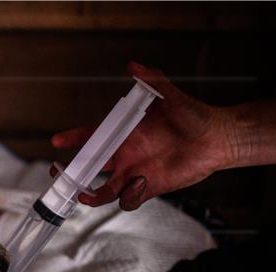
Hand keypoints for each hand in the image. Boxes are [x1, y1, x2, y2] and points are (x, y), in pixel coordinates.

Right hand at [52, 61, 233, 210]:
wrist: (217, 138)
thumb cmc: (194, 115)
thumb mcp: (170, 96)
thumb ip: (152, 81)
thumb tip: (135, 66)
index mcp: (124, 134)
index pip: (91, 137)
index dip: (73, 139)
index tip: (58, 141)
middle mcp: (125, 155)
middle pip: (89, 169)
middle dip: (71, 175)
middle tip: (61, 175)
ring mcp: (134, 173)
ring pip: (104, 191)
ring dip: (93, 195)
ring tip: (89, 195)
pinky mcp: (148, 188)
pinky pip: (129, 200)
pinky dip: (128, 196)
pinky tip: (140, 182)